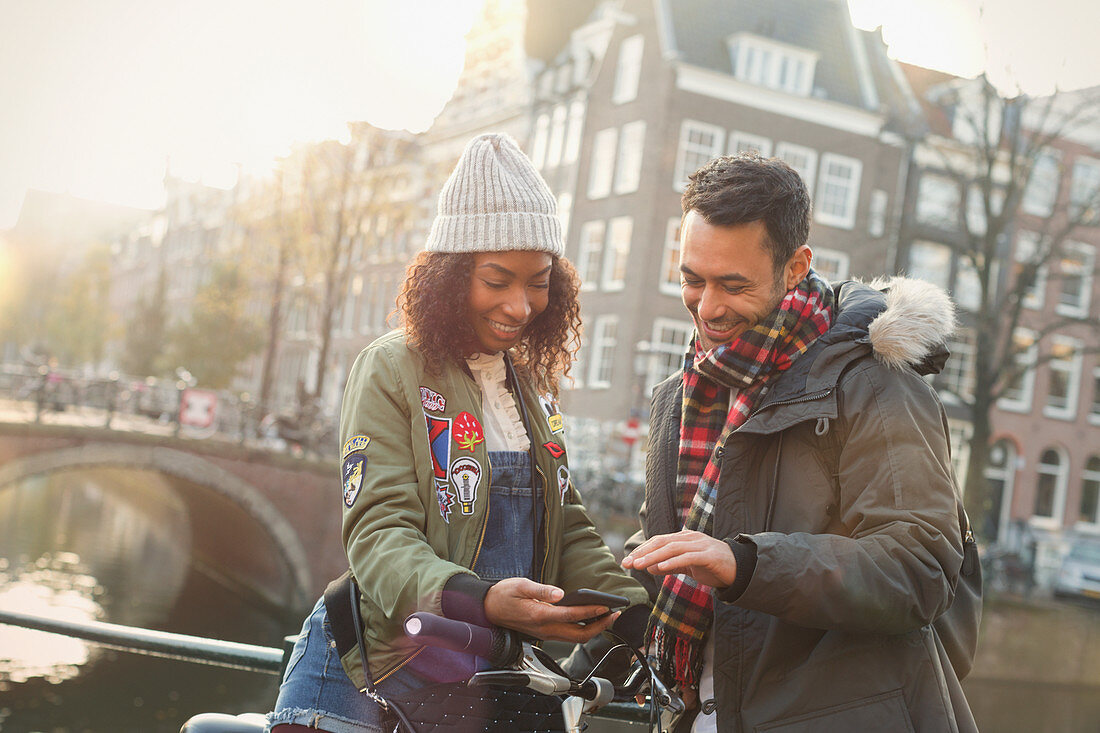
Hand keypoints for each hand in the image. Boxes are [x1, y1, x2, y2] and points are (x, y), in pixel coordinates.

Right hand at [483, 578, 619, 642]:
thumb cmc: (503, 595)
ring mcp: (545, 633)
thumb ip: (542, 590)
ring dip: (593, 628)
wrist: (488, 608)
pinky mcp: (545, 632)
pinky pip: (568, 635)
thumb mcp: (521, 585)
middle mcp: (544, 628)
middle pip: (579, 633)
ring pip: (575, 637)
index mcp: (539, 615)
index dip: (591, 611)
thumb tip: (560, 593)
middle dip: (600, 625)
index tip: (606, 606)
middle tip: (615, 614)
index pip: (571, 615)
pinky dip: (583, 628)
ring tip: (608, 616)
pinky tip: (590, 618)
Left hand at [620, 529, 736, 587]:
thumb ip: (670, 565)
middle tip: (628, 563)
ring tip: (639, 565)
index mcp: (685, 538)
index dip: (642, 550)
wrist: (740, 569)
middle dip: (643, 552)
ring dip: (653, 557)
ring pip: (672, 548)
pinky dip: (672, 562)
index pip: (658, 541)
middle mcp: (691, 537)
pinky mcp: (709, 555)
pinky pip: (687, 557)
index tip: (628, 561)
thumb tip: (649, 567)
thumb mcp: (687, 566)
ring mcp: (700, 545)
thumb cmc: (712, 567)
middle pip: (662, 542)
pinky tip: (660, 567)